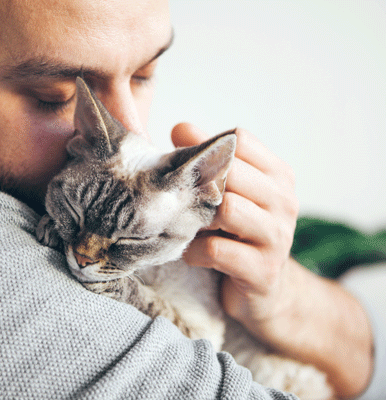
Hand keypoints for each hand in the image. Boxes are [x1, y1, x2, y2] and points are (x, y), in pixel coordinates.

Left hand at [171, 123, 372, 398]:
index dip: (205, 145)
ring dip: (197, 219)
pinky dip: (195, 251)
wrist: (266, 292)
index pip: (240, 140)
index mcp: (279, 176)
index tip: (182, 159)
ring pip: (226, 209)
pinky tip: (193, 254)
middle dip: (199, 184)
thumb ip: (210, 161)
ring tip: (189, 227)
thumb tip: (180, 128)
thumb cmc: (239, 235)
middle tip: (179, 199)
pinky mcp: (263, 271)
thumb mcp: (230, 194)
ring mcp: (278, 237)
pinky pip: (216, 249)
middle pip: (230, 172)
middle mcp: (284, 201)